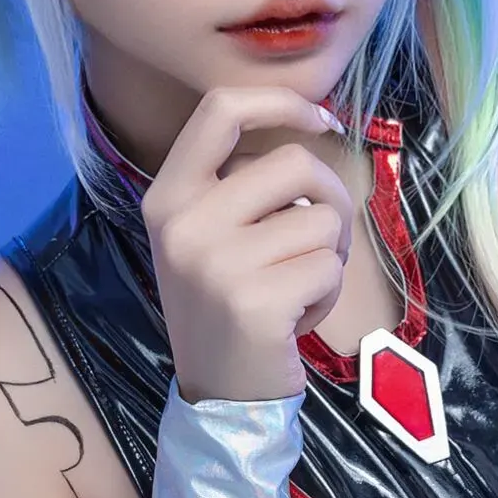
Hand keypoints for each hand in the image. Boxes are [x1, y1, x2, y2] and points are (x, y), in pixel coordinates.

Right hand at [141, 86, 353, 403]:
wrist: (219, 397)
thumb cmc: (227, 307)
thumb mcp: (209, 236)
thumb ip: (241, 184)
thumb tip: (314, 125)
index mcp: (167, 196)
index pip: (221, 110)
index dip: (280, 101)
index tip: (321, 119)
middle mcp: (183, 223)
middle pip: (294, 163)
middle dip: (330, 198)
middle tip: (321, 240)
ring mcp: (217, 263)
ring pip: (322, 220)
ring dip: (329, 256)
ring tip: (295, 289)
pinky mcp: (255, 302)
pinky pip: (329, 267)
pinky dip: (328, 292)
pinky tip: (296, 318)